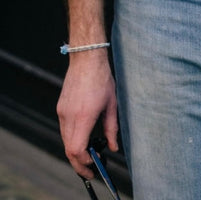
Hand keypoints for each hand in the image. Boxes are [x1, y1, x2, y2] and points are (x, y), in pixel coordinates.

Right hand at [57, 51, 117, 178]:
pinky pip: (64, 129)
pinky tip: (83, 137)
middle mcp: (69, 116)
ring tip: (89, 154)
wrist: (86, 58)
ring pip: (65, 140)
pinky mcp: (60, 108)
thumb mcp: (112, 104)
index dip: (84, 162)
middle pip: (68, 149)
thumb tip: (113, 146)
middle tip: (91, 169)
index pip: (76, 149)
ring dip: (75, 151)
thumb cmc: (101, 78)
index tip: (94, 165)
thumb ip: (112, 128)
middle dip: (78, 163)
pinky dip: (72, 138)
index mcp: (83, 116)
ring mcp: (62, 112)